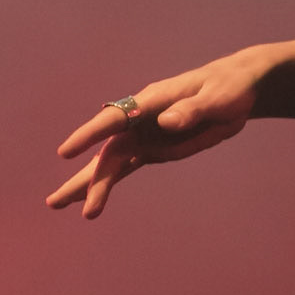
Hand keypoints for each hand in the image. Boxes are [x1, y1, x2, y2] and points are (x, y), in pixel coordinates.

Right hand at [47, 39, 294, 220]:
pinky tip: (90, 200)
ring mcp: (146, 136)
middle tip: (56, 202)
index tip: (65, 152)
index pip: (115, 118)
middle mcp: (141, 120)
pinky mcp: (155, 149)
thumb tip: (167, 122)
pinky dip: (110, 183)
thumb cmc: (228, 88)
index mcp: (152, 102)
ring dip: (90, 185)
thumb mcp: (217, 97)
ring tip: (61, 206)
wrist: (237, 90)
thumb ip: (192, 109)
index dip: (90, 134)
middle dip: (85, 177)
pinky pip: (127, 168)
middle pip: (107, 151)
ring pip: (111, 163)